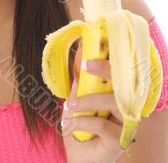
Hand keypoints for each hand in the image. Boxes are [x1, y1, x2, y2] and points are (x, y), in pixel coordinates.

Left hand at [61, 48, 130, 162]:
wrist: (80, 158)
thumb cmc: (81, 128)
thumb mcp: (76, 101)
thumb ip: (78, 83)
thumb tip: (77, 58)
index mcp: (118, 93)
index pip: (121, 71)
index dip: (111, 56)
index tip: (94, 44)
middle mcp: (127, 106)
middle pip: (125, 82)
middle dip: (106, 69)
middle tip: (86, 65)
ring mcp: (126, 123)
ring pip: (114, 102)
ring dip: (89, 101)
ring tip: (70, 106)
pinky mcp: (121, 140)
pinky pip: (103, 125)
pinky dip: (84, 121)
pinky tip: (72, 123)